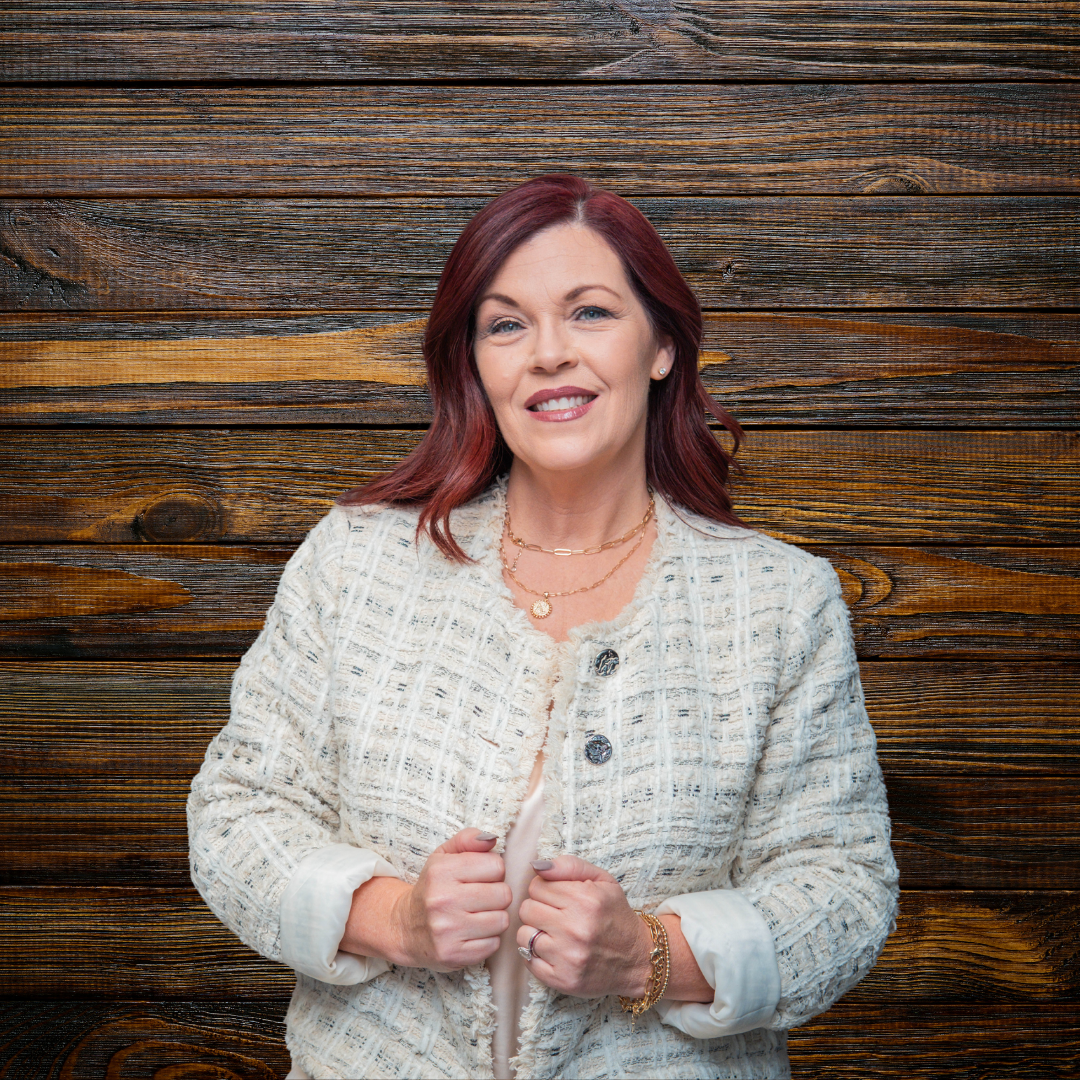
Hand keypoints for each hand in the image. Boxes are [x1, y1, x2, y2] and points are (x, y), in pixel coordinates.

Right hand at [390, 828, 511, 971]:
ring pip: (502, 920)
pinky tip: (473, 932)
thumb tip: (492, 839)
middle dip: (496, 895)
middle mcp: (443, 901)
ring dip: (494, 917)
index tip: (481, 877)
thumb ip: (468, 840)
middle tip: (481, 898)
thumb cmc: (432, 888)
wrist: (405, 928)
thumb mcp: (443, 856)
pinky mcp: (454, 955)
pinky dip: (488, 939)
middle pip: (503, 894)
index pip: (496, 866)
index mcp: (442, 871)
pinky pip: (493, 944)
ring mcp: (448, 930)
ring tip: (478, 914)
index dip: (493, 871)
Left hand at [516, 855, 653, 998]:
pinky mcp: (562, 980)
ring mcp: (568, 957)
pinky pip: (528, 960)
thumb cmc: (615, 915)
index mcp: (585, 900)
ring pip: (523, 935)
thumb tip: (536, 865)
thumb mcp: (601, 880)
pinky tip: (554, 951)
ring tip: (555, 933)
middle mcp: (575, 928)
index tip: (558, 897)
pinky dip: (536, 955)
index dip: (545, 889)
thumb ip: (568, 866)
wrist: (637, 959)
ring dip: (536, 932)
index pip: (536, 886)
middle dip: (539, 909)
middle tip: (556, 915)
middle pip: (526, 909)